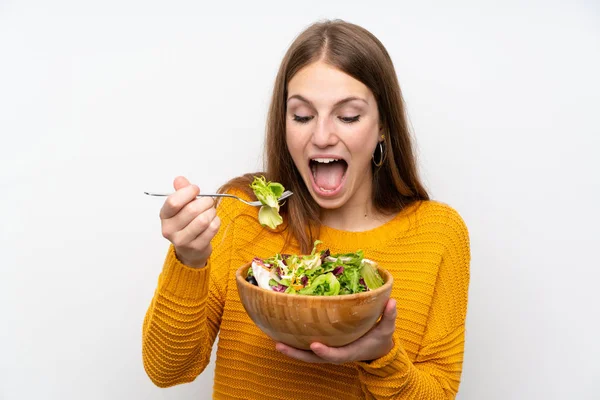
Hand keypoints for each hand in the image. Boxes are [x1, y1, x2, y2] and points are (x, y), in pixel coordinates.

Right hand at [160, 176, 220, 267]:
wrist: (191, 250)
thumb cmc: (187, 223)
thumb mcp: (181, 206)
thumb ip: (181, 191)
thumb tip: (179, 179)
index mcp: (164, 216)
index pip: (173, 202)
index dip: (188, 192)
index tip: (195, 189)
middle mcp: (170, 229)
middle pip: (191, 210)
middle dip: (205, 201)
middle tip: (208, 201)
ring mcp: (183, 241)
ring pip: (203, 220)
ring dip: (211, 212)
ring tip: (210, 211)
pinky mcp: (197, 247)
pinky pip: (212, 229)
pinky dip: (216, 221)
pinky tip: (213, 221)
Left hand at [275, 298, 396, 363]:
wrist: (377, 349)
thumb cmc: (380, 338)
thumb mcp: (387, 328)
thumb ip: (389, 316)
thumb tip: (392, 302)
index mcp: (350, 351)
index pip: (336, 355)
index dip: (326, 352)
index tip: (315, 345)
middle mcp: (336, 354)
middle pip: (313, 358)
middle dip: (296, 354)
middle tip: (279, 345)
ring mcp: (329, 351)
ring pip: (307, 354)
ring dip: (291, 349)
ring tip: (274, 340)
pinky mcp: (325, 347)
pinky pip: (307, 347)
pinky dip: (295, 343)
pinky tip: (281, 332)